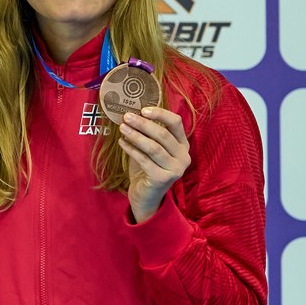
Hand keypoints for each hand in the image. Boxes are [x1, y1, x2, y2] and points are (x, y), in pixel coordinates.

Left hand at [118, 107, 190, 223]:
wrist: (145, 195)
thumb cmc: (147, 168)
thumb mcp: (149, 148)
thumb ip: (147, 133)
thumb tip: (132, 114)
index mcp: (183, 145)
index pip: (176, 123)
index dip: (160, 114)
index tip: (142, 109)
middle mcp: (184, 156)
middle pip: (163, 134)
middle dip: (143, 124)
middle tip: (126, 117)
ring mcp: (175, 169)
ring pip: (154, 147)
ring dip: (136, 136)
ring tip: (122, 127)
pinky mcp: (163, 179)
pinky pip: (144, 160)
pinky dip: (131, 150)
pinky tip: (122, 142)